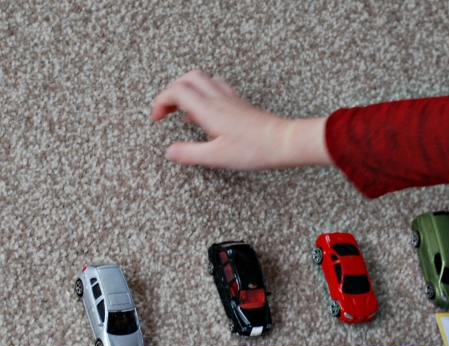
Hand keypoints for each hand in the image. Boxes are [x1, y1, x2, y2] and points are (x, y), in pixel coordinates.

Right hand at [150, 70, 331, 169]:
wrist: (285, 141)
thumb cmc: (255, 149)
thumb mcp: (217, 156)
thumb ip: (191, 153)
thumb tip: (170, 151)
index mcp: (208, 109)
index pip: (176, 91)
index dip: (160, 101)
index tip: (156, 118)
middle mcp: (218, 99)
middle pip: (188, 78)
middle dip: (171, 91)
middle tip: (167, 110)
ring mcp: (231, 99)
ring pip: (204, 80)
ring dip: (189, 90)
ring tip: (185, 112)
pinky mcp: (242, 104)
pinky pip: (218, 88)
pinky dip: (206, 95)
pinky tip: (209, 114)